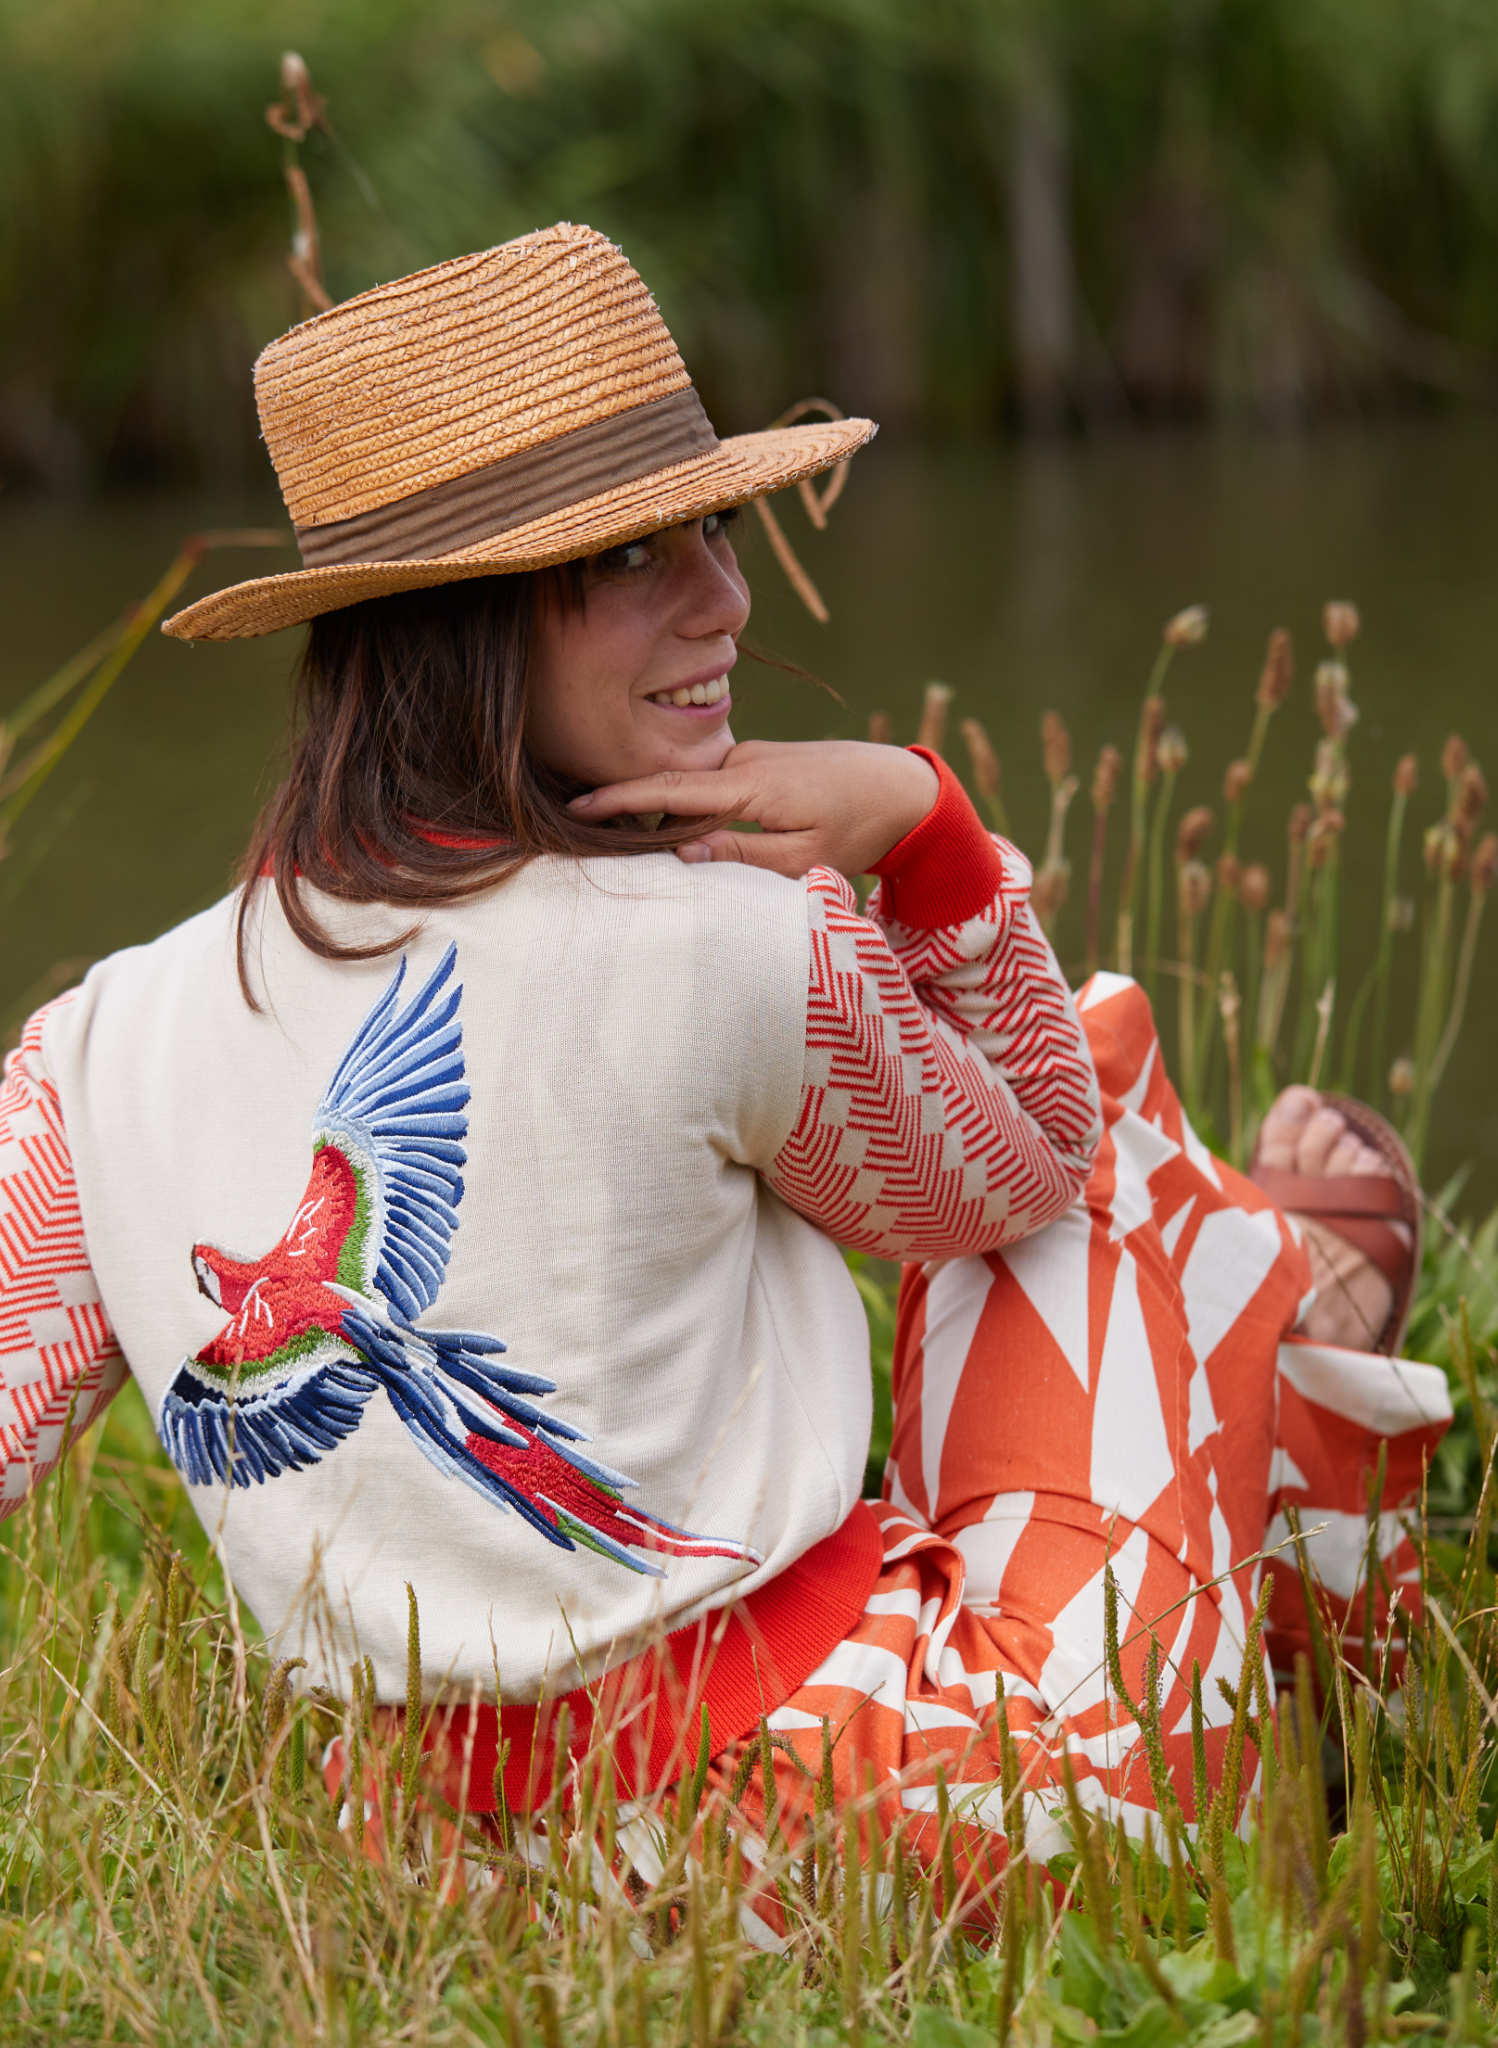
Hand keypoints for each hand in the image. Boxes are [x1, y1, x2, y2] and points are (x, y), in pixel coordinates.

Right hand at [567, 740, 939, 879]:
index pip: (670, 792)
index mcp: (751, 785)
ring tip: (621, 838)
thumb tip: (681, 853)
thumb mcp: (803, 856)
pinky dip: (689, 806)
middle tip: (580, 829)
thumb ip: (742, 855)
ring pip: (692, 789)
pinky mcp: (760, 762)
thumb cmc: (858, 828)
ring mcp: (751, 758)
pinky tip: (679, 832)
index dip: (620, 800)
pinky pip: (712, 786)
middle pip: (671, 787)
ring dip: (662, 812)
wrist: (900, 786)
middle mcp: (744, 762)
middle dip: (626, 806)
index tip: (577, 807)